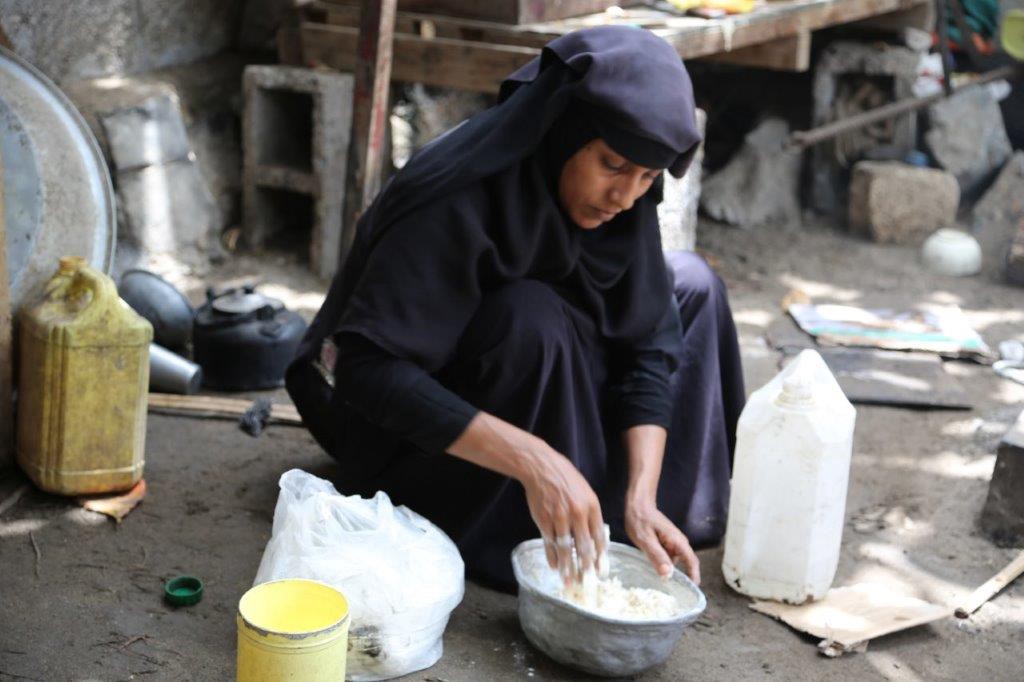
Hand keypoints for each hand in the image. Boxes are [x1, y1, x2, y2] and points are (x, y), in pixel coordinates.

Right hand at [518, 439, 605, 584]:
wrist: (543, 468)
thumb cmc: (567, 480)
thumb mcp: (586, 493)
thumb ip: (591, 515)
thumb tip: (596, 538)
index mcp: (591, 506)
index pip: (599, 537)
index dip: (600, 557)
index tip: (601, 571)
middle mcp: (577, 513)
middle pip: (584, 547)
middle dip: (586, 568)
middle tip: (586, 582)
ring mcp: (559, 517)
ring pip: (566, 548)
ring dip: (568, 567)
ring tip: (569, 581)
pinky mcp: (543, 520)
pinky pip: (549, 543)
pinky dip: (552, 557)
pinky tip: (555, 567)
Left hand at [625, 500, 699, 584]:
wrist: (637, 505)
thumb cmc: (641, 519)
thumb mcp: (645, 540)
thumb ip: (657, 556)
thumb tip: (668, 574)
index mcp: (677, 541)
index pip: (692, 561)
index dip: (694, 576)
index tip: (693, 589)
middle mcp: (679, 542)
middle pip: (684, 563)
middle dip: (678, 576)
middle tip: (668, 590)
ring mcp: (673, 543)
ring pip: (673, 561)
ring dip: (667, 568)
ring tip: (654, 576)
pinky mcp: (666, 543)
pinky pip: (667, 556)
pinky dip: (661, 562)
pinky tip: (651, 563)